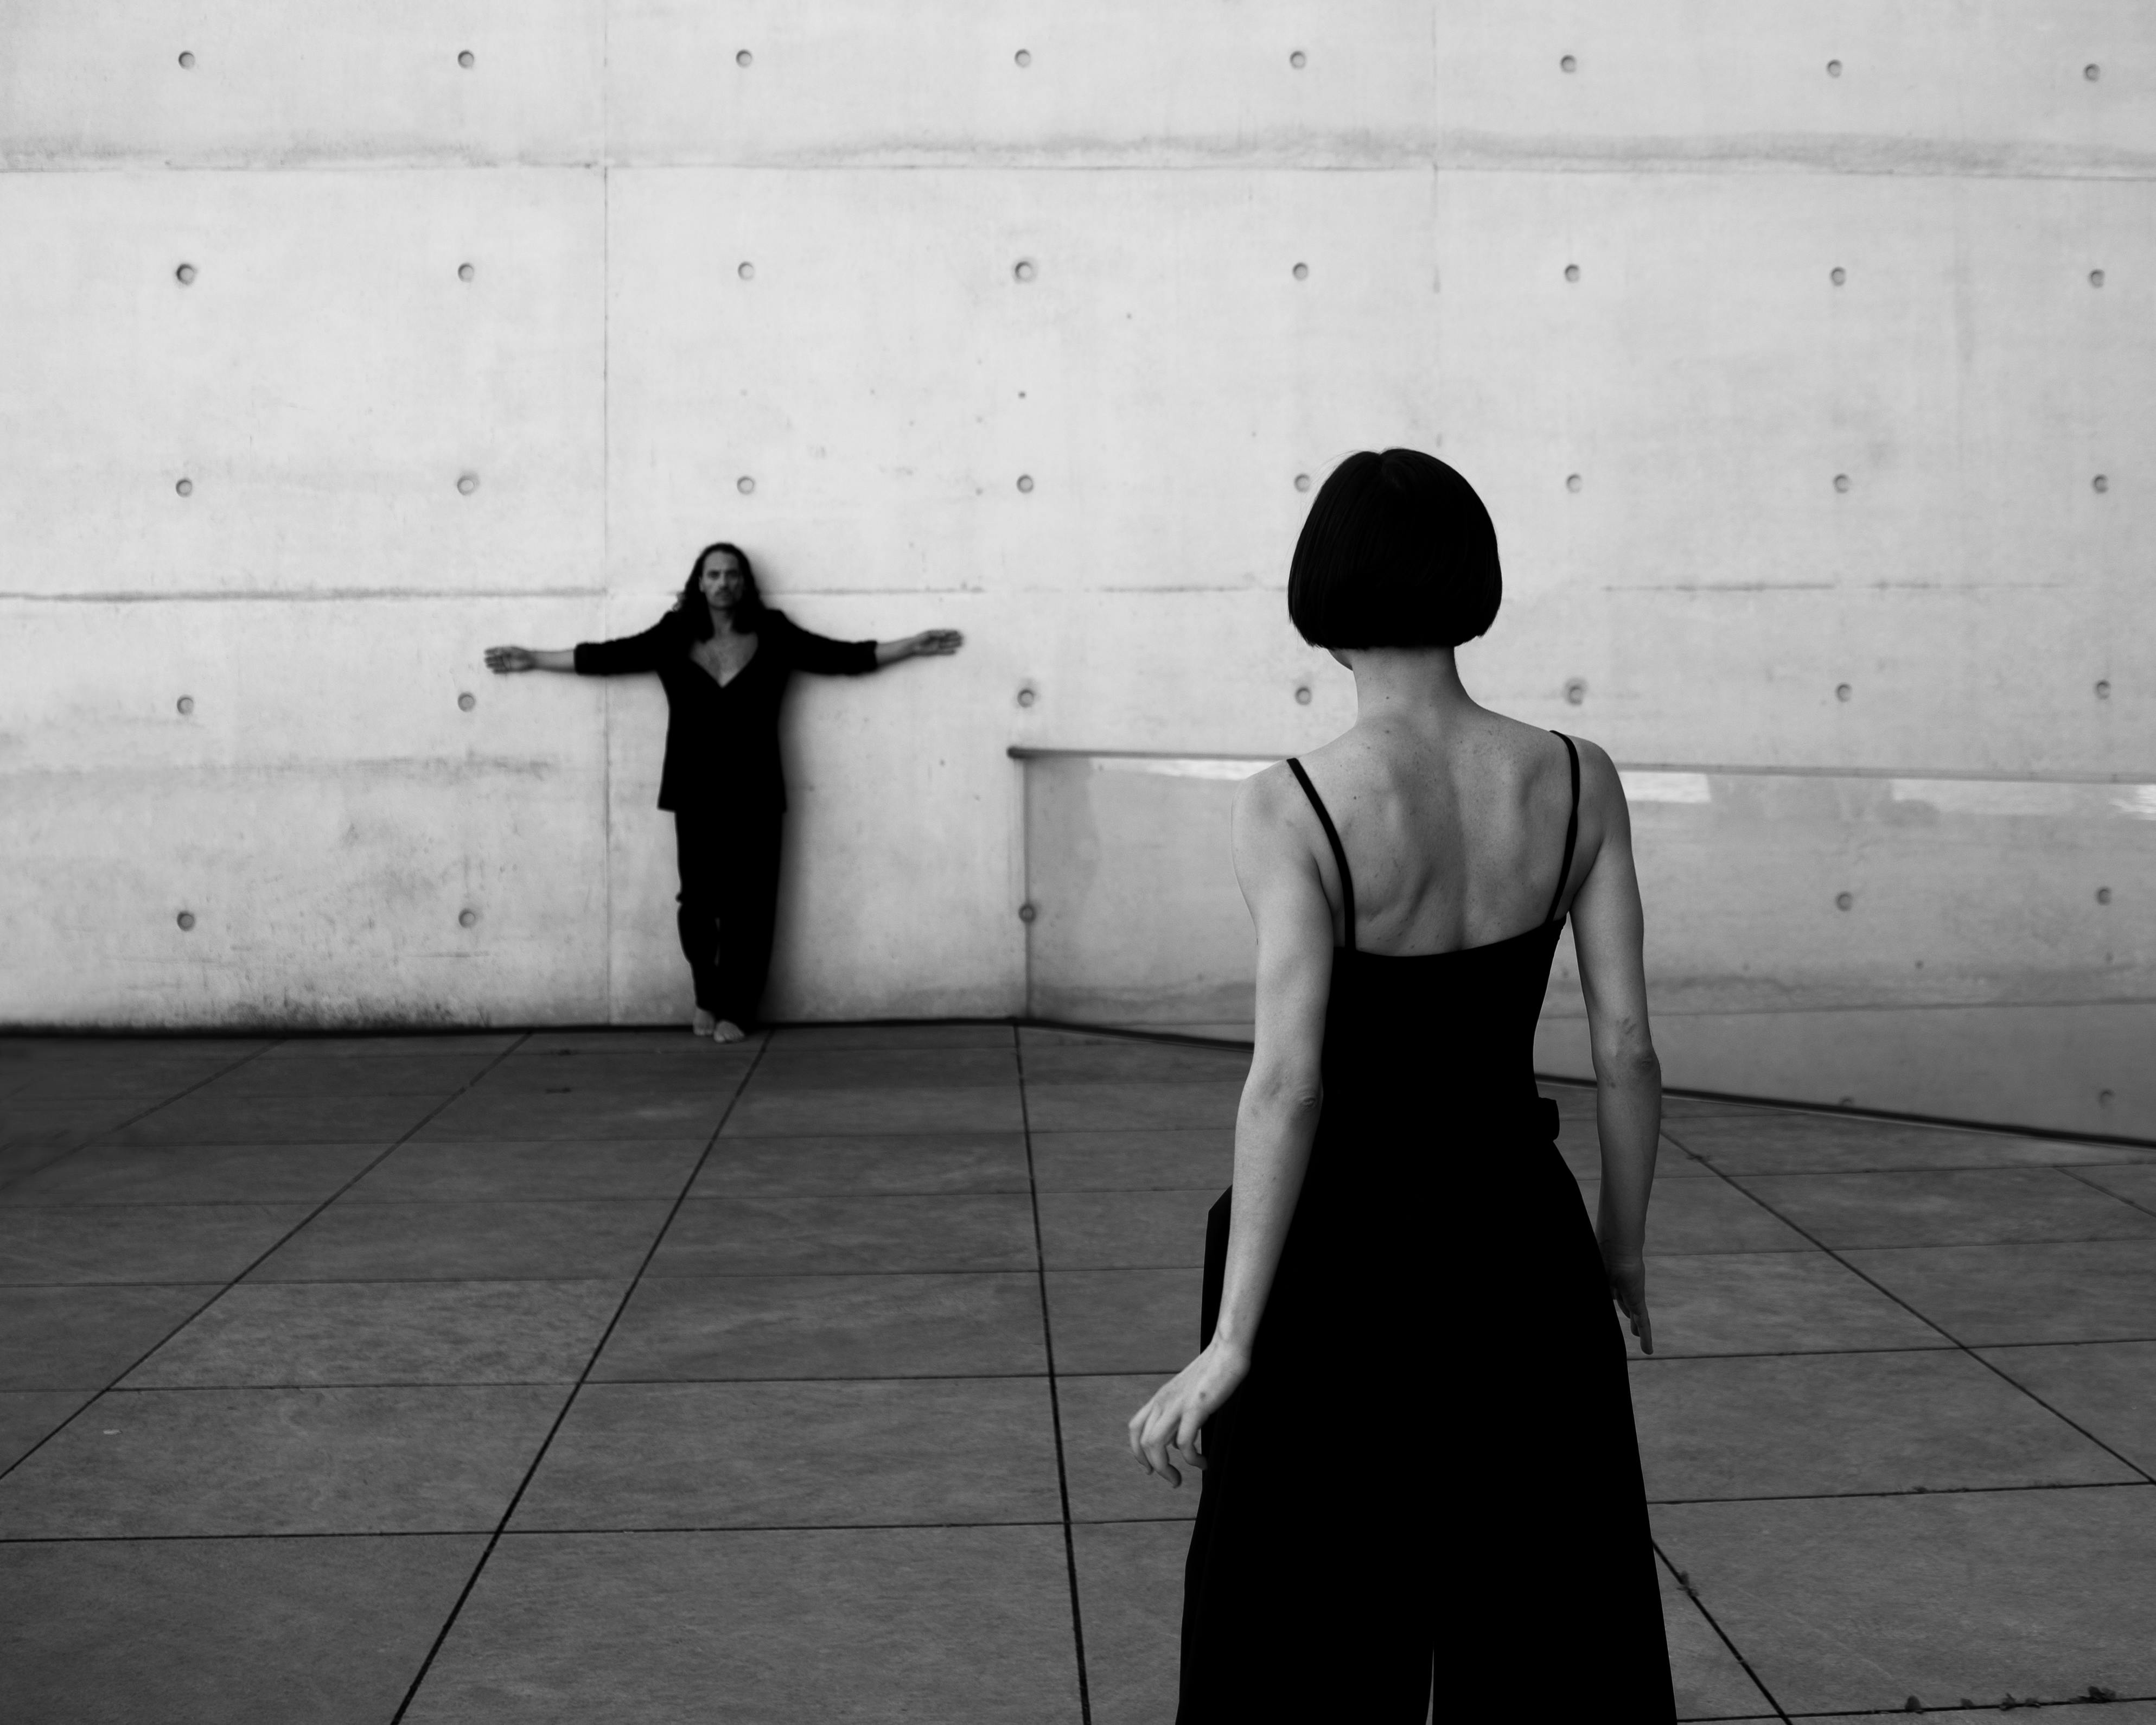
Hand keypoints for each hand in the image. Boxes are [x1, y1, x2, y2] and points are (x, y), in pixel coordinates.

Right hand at [484, 645, 534, 673]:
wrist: (530, 659)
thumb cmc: (522, 653)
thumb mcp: (512, 650)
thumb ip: (504, 651)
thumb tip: (496, 652)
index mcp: (506, 650)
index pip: (496, 650)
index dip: (490, 651)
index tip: (485, 652)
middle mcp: (506, 656)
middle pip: (496, 658)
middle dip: (490, 658)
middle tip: (485, 660)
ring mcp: (508, 663)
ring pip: (498, 664)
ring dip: (493, 665)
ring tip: (487, 665)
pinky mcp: (510, 668)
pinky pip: (503, 670)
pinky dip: (498, 670)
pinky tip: (493, 671)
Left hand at [908, 629, 962, 656]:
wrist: (913, 645)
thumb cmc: (920, 637)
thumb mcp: (928, 633)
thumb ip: (937, 633)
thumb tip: (945, 634)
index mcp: (936, 633)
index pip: (945, 632)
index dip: (951, 632)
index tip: (957, 631)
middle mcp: (937, 639)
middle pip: (948, 638)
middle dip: (955, 638)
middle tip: (962, 637)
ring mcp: (936, 645)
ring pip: (947, 644)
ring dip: (953, 644)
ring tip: (960, 643)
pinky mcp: (935, 651)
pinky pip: (943, 651)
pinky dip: (948, 651)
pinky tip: (954, 651)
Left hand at [1127, 1340, 1247, 1487]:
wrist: (1227, 1351)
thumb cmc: (1212, 1373)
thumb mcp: (1187, 1396)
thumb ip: (1179, 1417)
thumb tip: (1177, 1443)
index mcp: (1160, 1398)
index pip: (1135, 1428)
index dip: (1137, 1452)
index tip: (1150, 1469)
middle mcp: (1163, 1401)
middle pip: (1143, 1441)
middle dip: (1153, 1467)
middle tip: (1172, 1480)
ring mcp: (1177, 1403)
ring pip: (1155, 1444)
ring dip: (1164, 1469)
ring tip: (1179, 1480)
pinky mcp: (1195, 1406)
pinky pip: (1185, 1441)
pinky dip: (1191, 1459)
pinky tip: (1203, 1462)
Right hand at [1606, 1253, 1653, 1353]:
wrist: (1616, 1247)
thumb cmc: (1600, 1256)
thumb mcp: (1596, 1280)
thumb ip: (1601, 1291)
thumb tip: (1605, 1297)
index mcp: (1608, 1280)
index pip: (1610, 1295)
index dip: (1613, 1300)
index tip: (1612, 1300)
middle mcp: (1620, 1287)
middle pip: (1624, 1305)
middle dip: (1626, 1313)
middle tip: (1630, 1324)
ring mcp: (1630, 1294)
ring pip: (1634, 1315)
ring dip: (1637, 1327)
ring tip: (1638, 1335)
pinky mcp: (1638, 1301)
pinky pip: (1642, 1323)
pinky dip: (1646, 1337)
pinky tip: (1648, 1350)